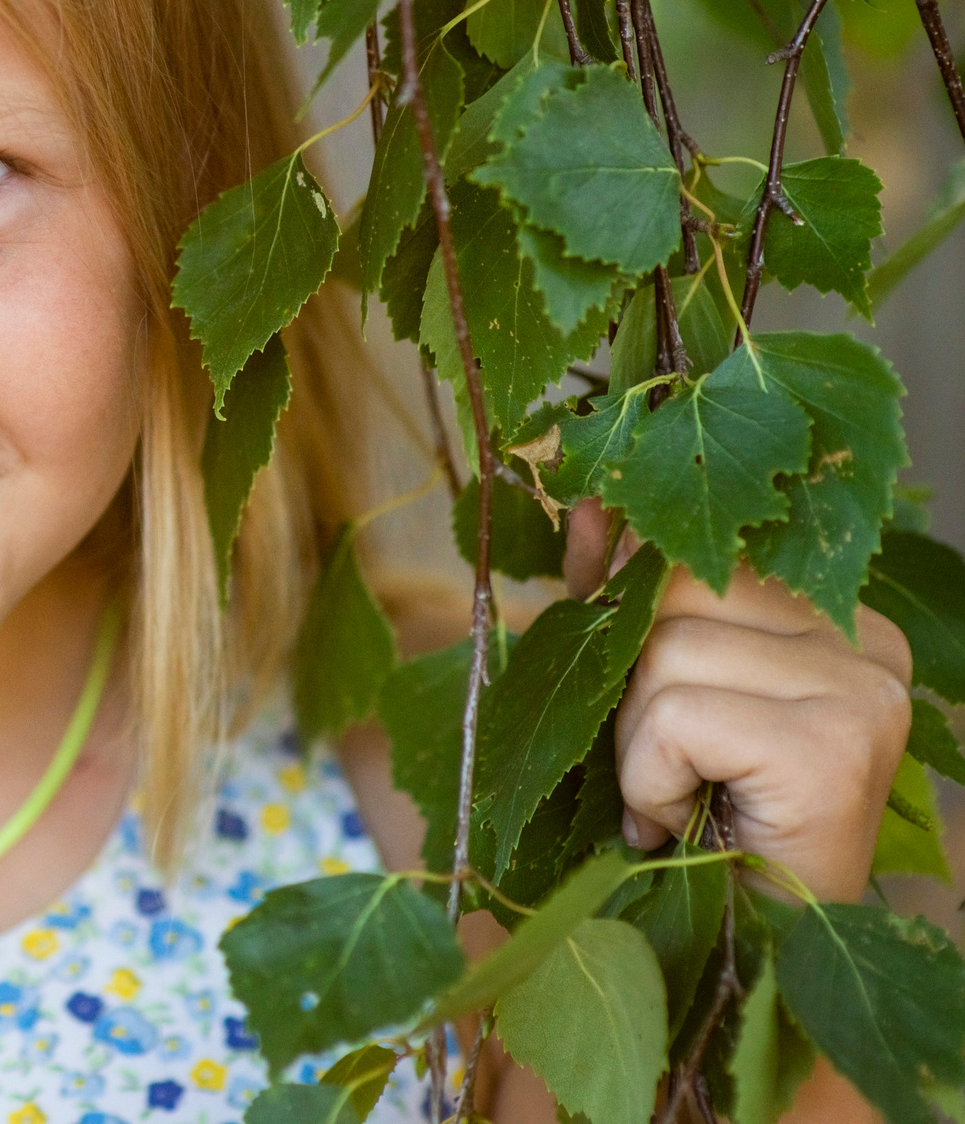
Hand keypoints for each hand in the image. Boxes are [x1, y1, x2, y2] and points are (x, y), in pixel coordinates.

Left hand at [569, 501, 914, 902]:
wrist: (749, 953)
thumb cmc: (698, 820)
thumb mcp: (650, 689)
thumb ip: (624, 597)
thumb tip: (588, 502)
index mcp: (832, 617)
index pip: (692, 557)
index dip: (628, 611)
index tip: (630, 680)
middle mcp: (867, 642)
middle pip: (671, 594)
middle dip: (629, 687)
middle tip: (667, 767)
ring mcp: (863, 691)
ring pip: (663, 653)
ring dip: (635, 742)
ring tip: (682, 799)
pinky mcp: (835, 749)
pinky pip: (676, 716)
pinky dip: (650, 777)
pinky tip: (686, 824)